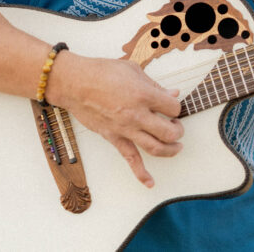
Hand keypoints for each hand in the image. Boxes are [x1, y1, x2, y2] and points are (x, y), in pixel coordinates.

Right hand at [46, 52, 183, 187]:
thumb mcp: (133, 70)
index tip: (171, 105)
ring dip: (170, 150)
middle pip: (169, 132)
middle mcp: (137, 115)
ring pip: (156, 148)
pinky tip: (150, 182)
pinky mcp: (113, 138)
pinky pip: (130, 159)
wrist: (74, 83)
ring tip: (176, 147)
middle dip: (178, 130)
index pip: (174, 108)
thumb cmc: (101, 72)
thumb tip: (172, 93)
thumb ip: (155, 85)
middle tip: (176, 126)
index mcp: (144, 94)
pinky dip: (141, 173)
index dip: (176, 107)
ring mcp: (125, 129)